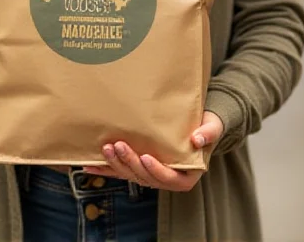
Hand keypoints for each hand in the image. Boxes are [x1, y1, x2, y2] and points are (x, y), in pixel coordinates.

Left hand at [82, 111, 223, 191]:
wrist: (196, 123)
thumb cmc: (206, 125)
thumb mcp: (212, 126)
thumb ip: (209, 133)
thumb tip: (197, 139)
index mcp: (186, 175)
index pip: (170, 179)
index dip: (157, 171)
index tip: (146, 157)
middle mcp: (167, 178)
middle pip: (146, 178)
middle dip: (131, 164)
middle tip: (119, 145)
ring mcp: (151, 173)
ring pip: (131, 175)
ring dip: (116, 165)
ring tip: (106, 149)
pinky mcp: (138, 166)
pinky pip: (121, 171)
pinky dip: (106, 169)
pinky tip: (91, 163)